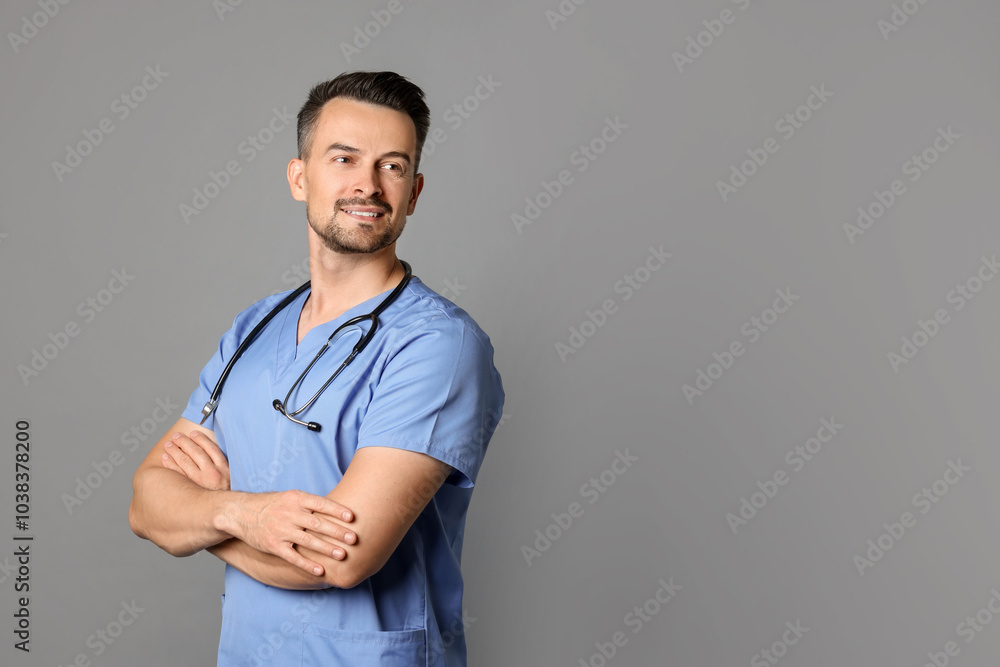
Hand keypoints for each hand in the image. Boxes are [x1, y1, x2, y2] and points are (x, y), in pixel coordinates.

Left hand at [160, 430, 229, 490]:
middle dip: (185, 442)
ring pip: (185, 462)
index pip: (211, 448)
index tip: (193, 433)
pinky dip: (170, 464)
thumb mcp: (232, 479)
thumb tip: (214, 453)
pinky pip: (178, 474)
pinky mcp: (191, 492)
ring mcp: (201, 484)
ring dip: (175, 451)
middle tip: (176, 437)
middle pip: (196, 453)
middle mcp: (213, 475)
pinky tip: (165, 458)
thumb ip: (225, 467)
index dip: (200, 439)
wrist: (227, 515)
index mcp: (225, 469)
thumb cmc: (229, 496)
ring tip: (169, 445)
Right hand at [222, 490, 356, 576]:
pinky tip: (321, 571)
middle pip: (317, 523)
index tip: (352, 517)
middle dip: (337, 532)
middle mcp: (289, 514)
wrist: (241, 513)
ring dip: (326, 549)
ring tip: (342, 555)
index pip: (320, 504)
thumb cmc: (272, 504)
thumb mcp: (290, 497)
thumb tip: (338, 510)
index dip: (337, 511)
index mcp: (296, 499)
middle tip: (354, 539)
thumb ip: (310, 504)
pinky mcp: (274, 546)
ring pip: (308, 541)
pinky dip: (307, 564)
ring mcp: (281, 530)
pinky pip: (293, 557)